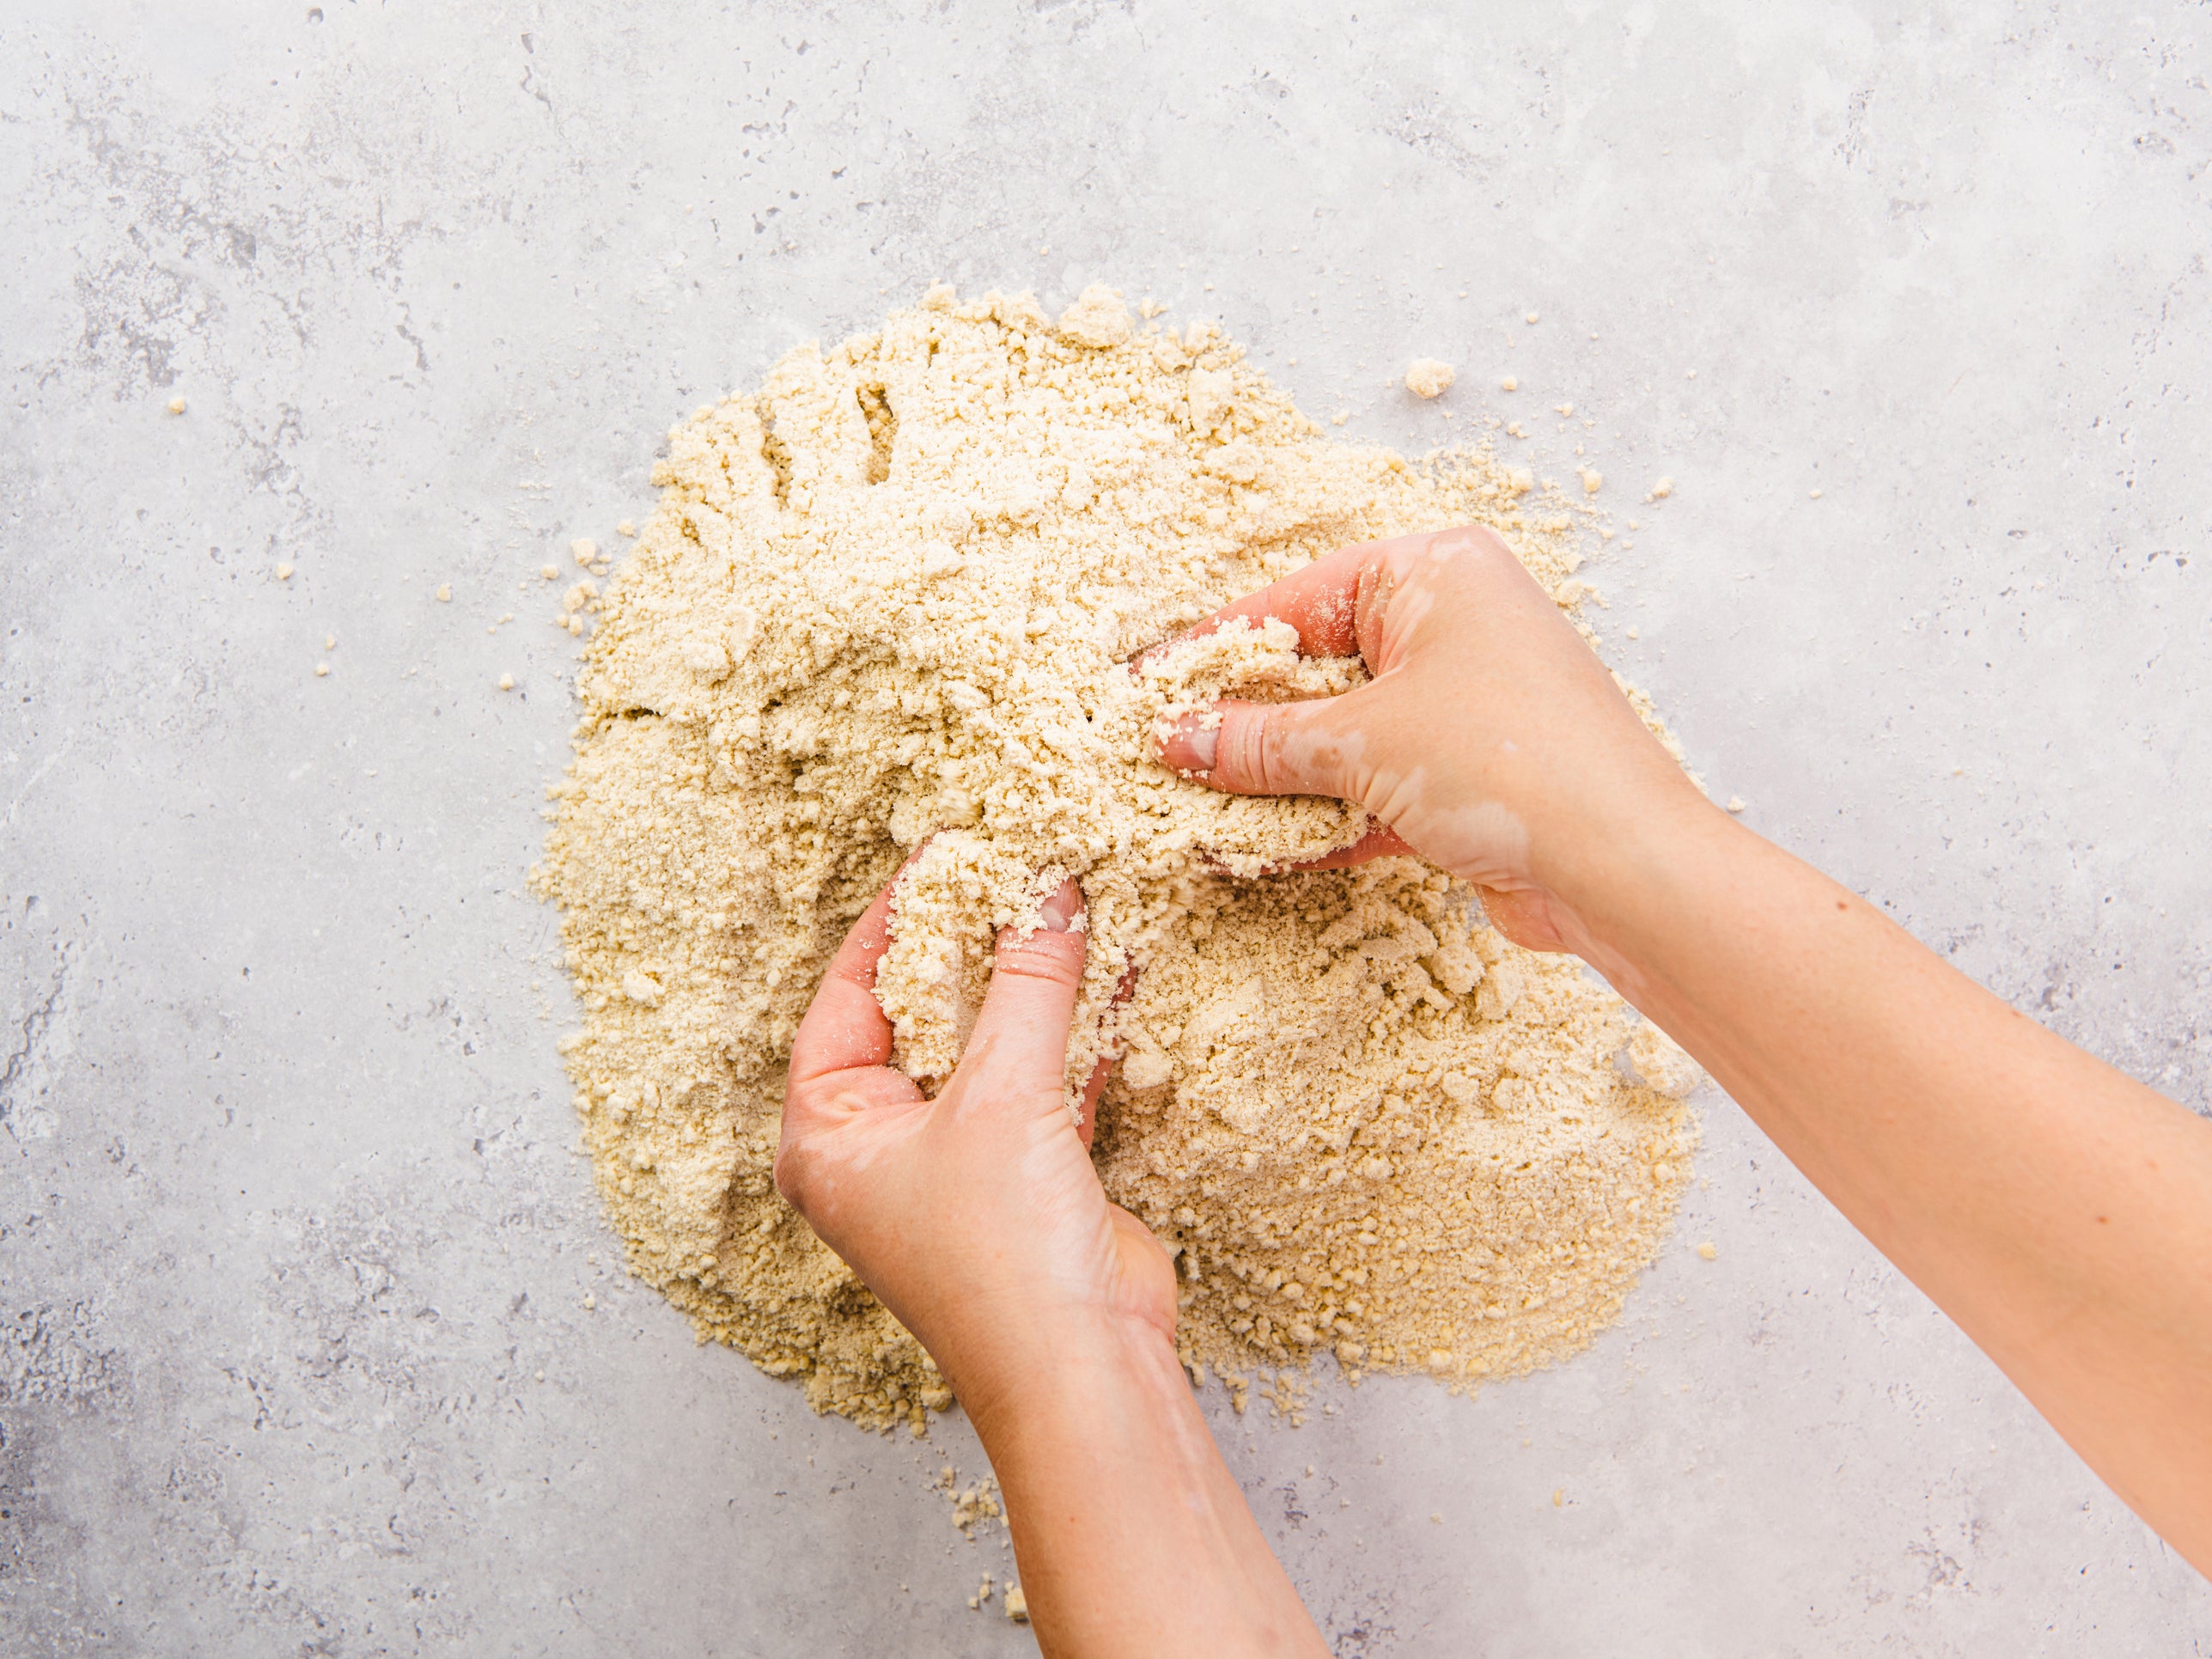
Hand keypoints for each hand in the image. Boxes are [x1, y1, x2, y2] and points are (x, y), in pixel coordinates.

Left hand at [779, 872, 1328, 1654]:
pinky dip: (1079, 1024)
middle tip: (1008, 862)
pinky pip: (1047, 1073)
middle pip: (921, 1010)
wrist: (1086, 1372)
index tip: (943, 854)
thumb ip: (1028, 982)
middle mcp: (883, 1145)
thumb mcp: (1003, 1097)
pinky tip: (1114, 963)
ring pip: (990, 1039)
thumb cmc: (1002, 1263)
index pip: (847, 994)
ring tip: (1065, 892)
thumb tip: (1045, 889)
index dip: (893, 919)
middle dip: (970, 938)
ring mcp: (960, 1159)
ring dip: (1031, 976)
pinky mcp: (1030, 1171)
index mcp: (829, 1132)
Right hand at [1156, 524, 1712, 952]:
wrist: (1623, 870)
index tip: (1149, 681)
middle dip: (1243, 717)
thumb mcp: (1363, 742)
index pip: (1297, 601)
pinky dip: (1320, 817)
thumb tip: (1179, 737)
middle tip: (1161, 747)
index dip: (1216, 646)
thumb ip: (1261, 740)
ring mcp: (1466, 708)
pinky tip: (1254, 846)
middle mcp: (1456, 627)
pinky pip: (1373, 789)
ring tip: (1193, 802)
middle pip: (1318, 668)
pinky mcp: (1471, 783)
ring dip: (1276, 777)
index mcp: (1437, 574)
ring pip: (1344, 736)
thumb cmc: (1510, 764)